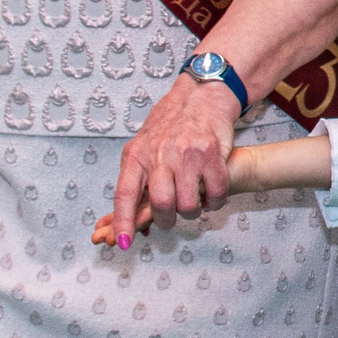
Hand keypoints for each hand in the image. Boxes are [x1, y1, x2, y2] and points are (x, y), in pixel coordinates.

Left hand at [110, 74, 237, 245]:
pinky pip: (215, 193)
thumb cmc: (171, 123)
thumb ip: (138, 175)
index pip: (125, 194)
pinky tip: (212, 195)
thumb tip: (132, 212)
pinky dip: (214, 202)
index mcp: (138, 155)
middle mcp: (161, 155)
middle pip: (162, 205)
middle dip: (167, 220)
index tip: (121, 242)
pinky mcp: (212, 155)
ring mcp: (187, 155)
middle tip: (172, 217)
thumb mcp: (144, 145)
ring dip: (192, 211)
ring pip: (188, 204)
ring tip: (194, 202)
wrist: (201, 96)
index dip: (123, 222)